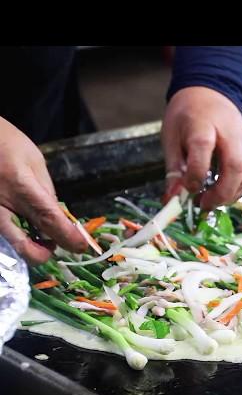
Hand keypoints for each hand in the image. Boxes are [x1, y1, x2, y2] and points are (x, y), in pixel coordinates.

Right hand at [0, 117, 86, 263]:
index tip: (82, 246)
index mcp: (20, 186)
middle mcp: (1, 206)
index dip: (68, 237)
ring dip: (31, 245)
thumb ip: (46, 190)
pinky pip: (4, 234)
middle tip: (56, 242)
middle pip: (26, 247)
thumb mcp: (33, 160)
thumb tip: (59, 215)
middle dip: (46, 252)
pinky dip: (18, 234)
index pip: (49, 220)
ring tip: (40, 230)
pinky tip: (24, 221)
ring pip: (13, 245)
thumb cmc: (4, 142)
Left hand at [161, 86, 241, 209]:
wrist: (211, 94)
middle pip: (235, 167)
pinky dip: (234, 191)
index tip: (186, 190)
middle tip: (202, 204)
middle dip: (220, 193)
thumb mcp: (171, 137)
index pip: (203, 148)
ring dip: (228, 196)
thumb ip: (174, 169)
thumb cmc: (188, 116)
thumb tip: (173, 200)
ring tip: (208, 201)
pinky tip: (219, 193)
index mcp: (203, 124)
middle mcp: (230, 133)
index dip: (195, 174)